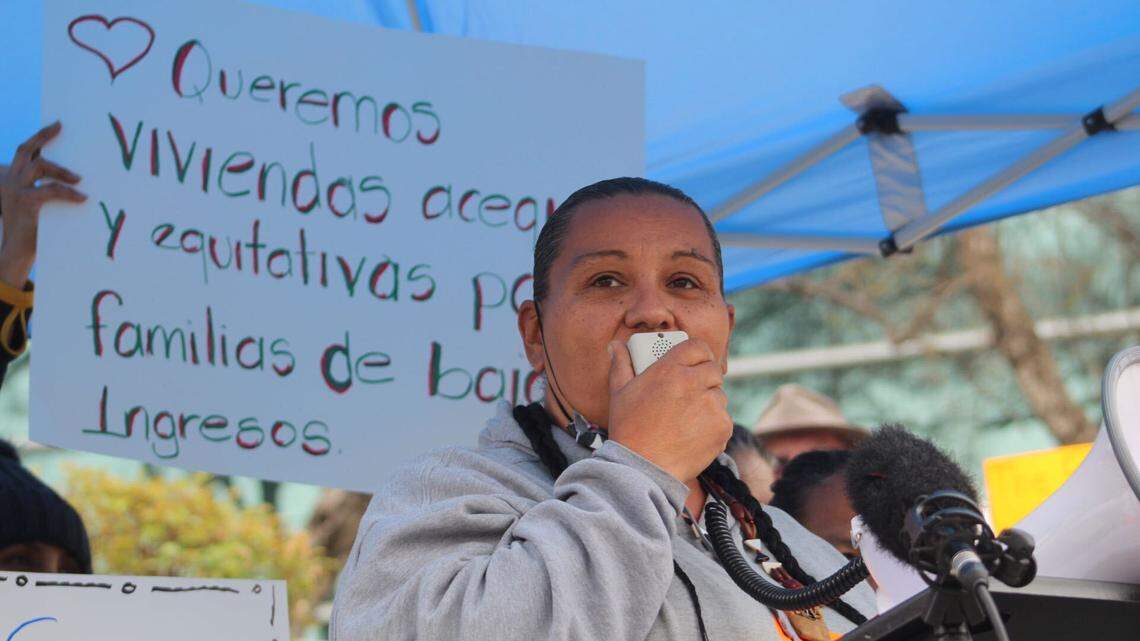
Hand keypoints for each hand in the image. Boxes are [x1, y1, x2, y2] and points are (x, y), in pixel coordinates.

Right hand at [0, 122, 85, 287]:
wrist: (16, 251)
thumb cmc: (32, 229)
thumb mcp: (36, 204)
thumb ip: (47, 188)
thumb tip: (79, 178)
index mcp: (10, 179)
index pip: (25, 152)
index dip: (39, 137)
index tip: (56, 124)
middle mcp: (9, 181)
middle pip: (25, 151)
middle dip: (42, 136)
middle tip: (60, 127)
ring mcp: (15, 190)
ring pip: (38, 166)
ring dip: (60, 170)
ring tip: (78, 178)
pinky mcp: (25, 202)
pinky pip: (50, 190)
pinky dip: (67, 192)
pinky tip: (82, 197)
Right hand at [606, 338, 731, 482]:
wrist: (643, 468)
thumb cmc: (629, 429)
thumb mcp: (619, 393)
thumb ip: (621, 364)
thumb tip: (615, 346)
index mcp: (668, 369)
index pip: (697, 346)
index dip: (697, 353)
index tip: (695, 362)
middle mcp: (692, 382)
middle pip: (712, 370)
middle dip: (704, 379)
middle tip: (690, 393)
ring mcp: (710, 405)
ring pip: (719, 396)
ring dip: (708, 403)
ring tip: (687, 420)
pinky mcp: (722, 426)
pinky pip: (723, 418)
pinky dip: (713, 426)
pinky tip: (693, 435)